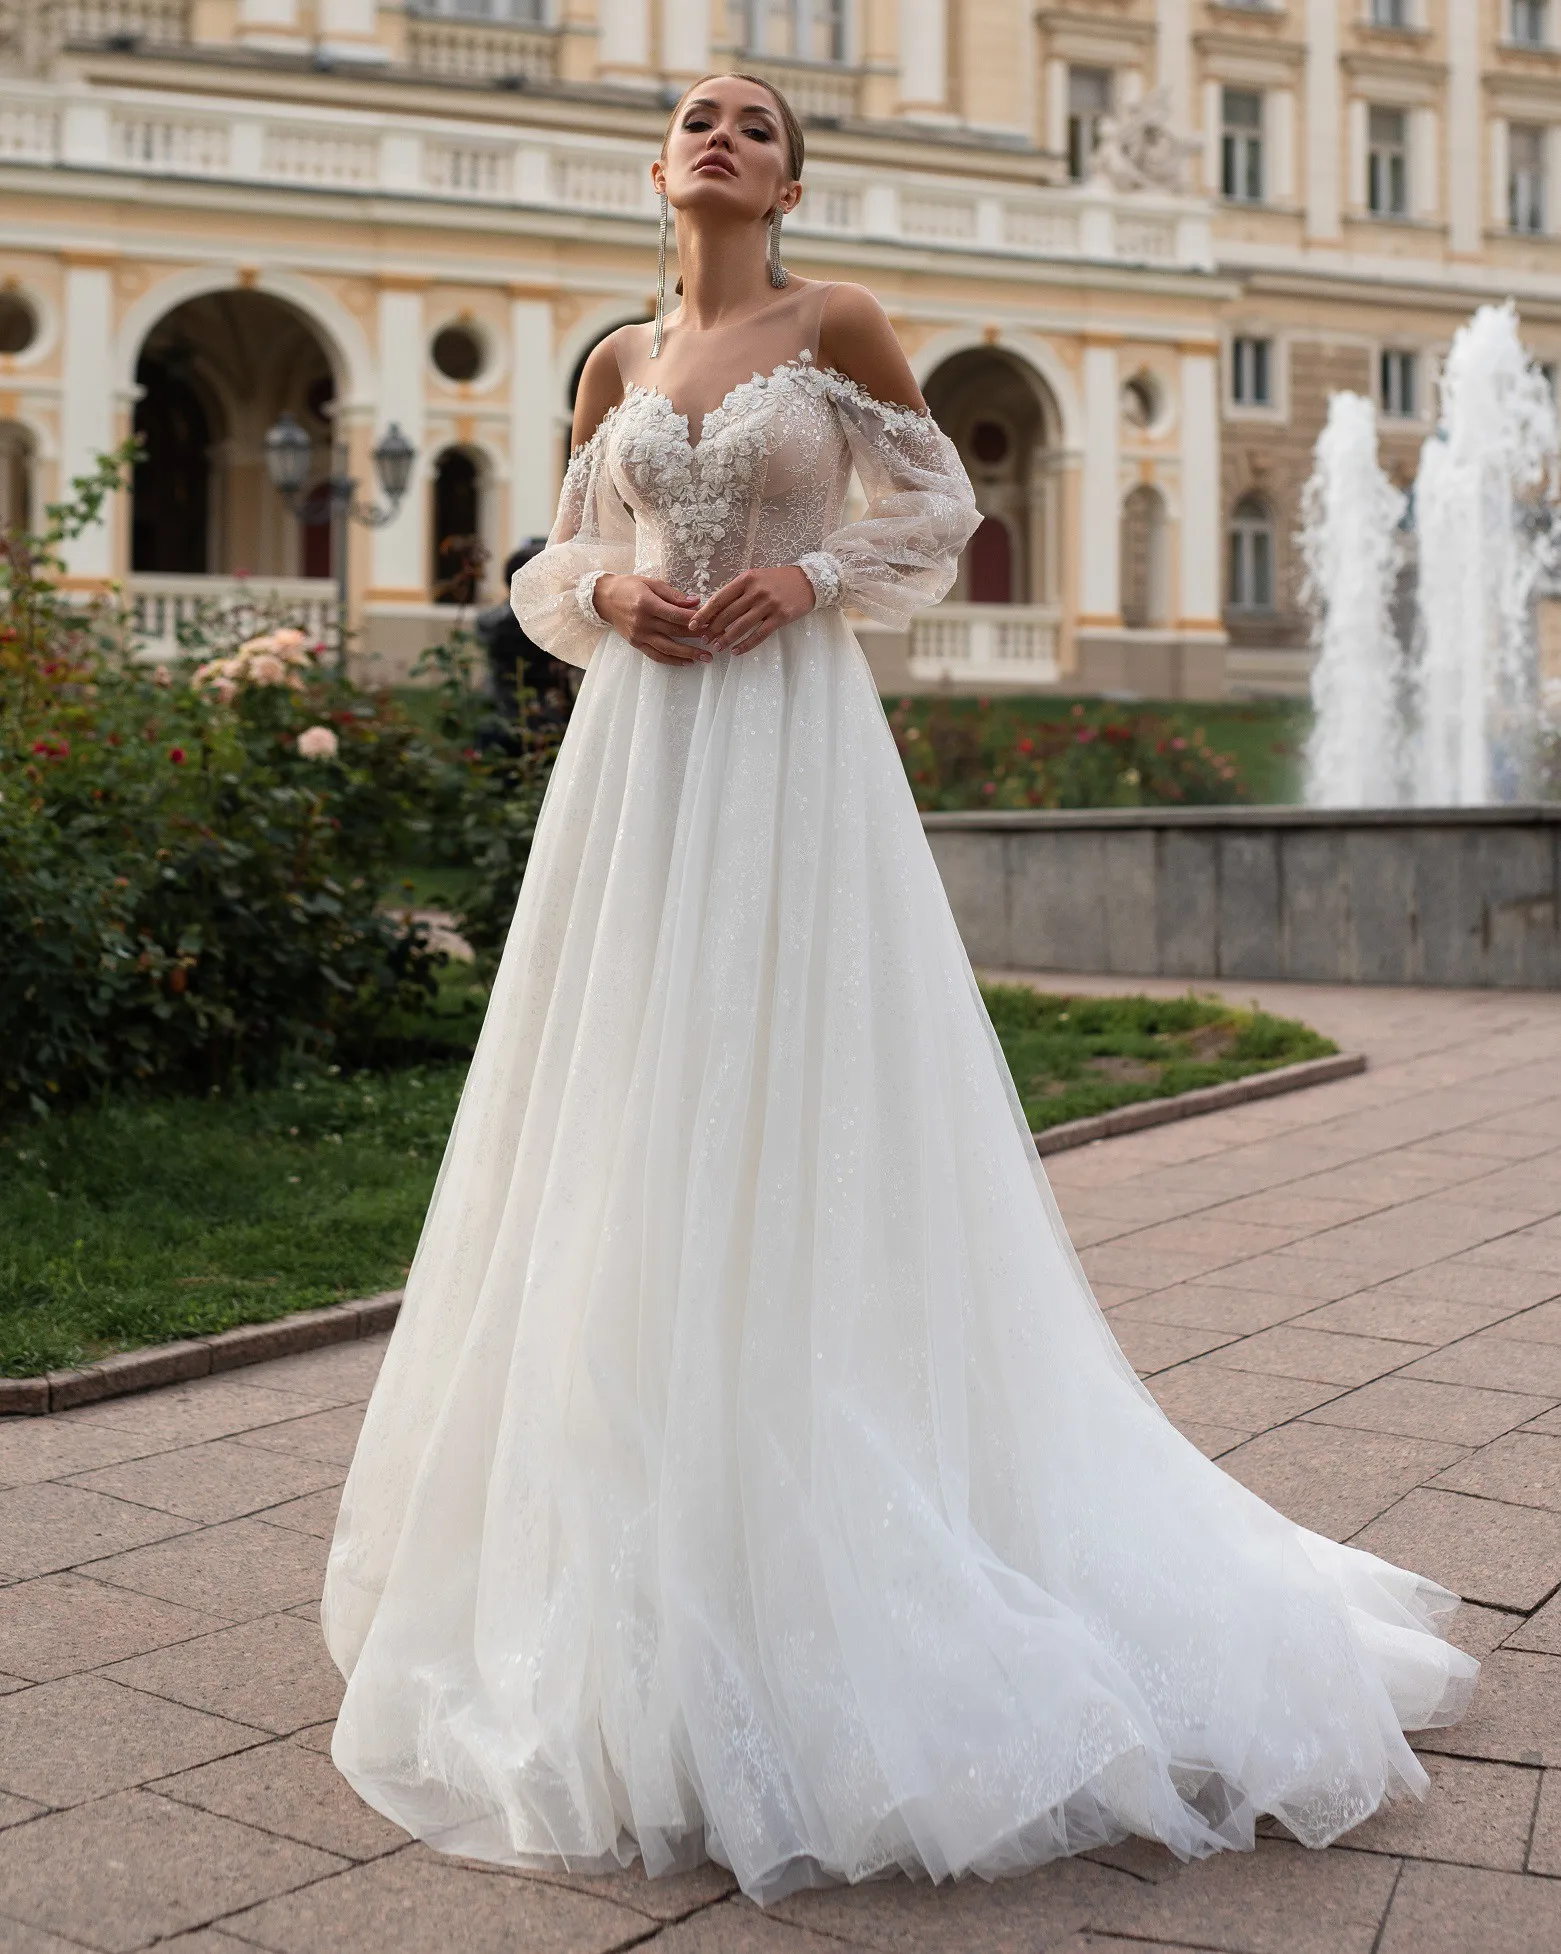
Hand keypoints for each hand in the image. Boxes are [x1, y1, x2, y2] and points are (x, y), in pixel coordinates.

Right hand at [593, 575, 707, 664]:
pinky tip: (687, 662)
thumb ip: (674, 595)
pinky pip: (656, 655)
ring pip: (667, 648)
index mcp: (647, 603)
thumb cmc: (629, 587)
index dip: (694, 620)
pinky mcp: (636, 644)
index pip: (675, 614)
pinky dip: (672, 661)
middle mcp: (642, 622)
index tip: (711, 622)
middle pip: (674, 632)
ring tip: (706, 657)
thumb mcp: (651, 584)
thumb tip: (696, 602)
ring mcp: (639, 635)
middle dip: (696, 637)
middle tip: (715, 639)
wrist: (605, 599)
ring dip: (688, 654)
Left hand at [687, 566, 815, 655]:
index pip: (719, 599)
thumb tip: (715, 610)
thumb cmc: (777, 580)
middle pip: (728, 614)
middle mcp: (756, 591)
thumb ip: (738, 591)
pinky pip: (759, 635)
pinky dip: (745, 645)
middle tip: (704, 639)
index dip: (704, 614)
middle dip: (713, 629)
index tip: (692, 624)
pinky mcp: (780, 617)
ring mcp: (769, 605)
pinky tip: (736, 651)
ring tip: (717, 647)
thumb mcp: (756, 578)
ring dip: (726, 639)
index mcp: (746, 579)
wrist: (808, 581)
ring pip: (741, 626)